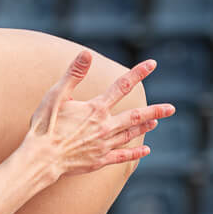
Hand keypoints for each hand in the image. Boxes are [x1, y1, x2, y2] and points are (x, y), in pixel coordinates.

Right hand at [23, 52, 173, 178]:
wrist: (41, 159)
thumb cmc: (45, 126)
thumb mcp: (56, 95)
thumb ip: (73, 74)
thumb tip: (86, 53)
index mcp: (95, 109)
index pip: (122, 86)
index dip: (138, 73)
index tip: (152, 64)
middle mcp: (104, 126)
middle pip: (135, 116)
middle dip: (155, 111)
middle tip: (172, 108)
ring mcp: (103, 145)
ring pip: (130, 134)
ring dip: (144, 126)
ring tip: (157, 121)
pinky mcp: (98, 160)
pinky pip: (122, 156)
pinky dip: (135, 153)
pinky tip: (146, 150)